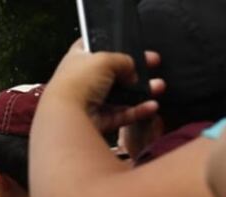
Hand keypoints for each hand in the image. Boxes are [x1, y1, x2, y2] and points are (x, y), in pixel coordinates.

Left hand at [47, 40, 163, 133]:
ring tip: (159, 86)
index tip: (133, 45)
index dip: (114, 45)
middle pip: (113, 73)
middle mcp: (83, 80)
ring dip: (141, 91)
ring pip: (120, 96)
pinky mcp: (98, 122)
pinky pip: (122, 115)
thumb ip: (123, 60)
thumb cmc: (78, 81)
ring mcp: (90, 102)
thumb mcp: (105, 58)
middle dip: (135, 70)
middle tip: (154, 65)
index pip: (97, 47)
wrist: (67, 114)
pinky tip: (151, 106)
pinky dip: (137, 111)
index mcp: (78, 58)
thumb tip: (132, 70)